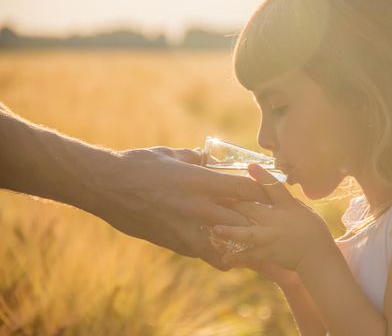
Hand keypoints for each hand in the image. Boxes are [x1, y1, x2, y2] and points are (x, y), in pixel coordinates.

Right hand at [88, 146, 268, 270]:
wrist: (106, 186)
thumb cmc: (139, 164)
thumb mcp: (171, 155)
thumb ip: (195, 158)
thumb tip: (208, 158)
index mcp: (201, 181)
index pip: (247, 189)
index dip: (262, 190)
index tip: (268, 192)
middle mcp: (198, 207)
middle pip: (244, 220)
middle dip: (257, 220)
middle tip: (264, 219)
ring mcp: (186, 229)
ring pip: (228, 244)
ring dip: (238, 240)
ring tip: (244, 236)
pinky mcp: (174, 243)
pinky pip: (205, 252)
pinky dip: (215, 250)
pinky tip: (218, 244)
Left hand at [209, 164, 333, 270]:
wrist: (318, 256)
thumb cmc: (312, 230)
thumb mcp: (301, 209)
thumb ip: (284, 200)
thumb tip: (269, 188)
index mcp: (287, 206)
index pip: (275, 187)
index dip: (262, 176)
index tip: (250, 166)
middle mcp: (277, 220)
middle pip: (252, 208)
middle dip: (233, 203)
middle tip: (214, 197)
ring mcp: (272, 237)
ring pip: (248, 233)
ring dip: (231, 231)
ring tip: (215, 229)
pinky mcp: (269, 254)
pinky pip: (251, 256)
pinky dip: (238, 258)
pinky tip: (224, 259)